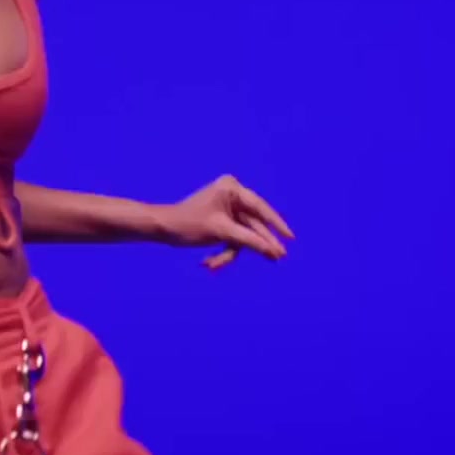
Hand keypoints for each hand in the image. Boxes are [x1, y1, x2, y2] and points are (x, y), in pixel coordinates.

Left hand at [160, 175, 294, 269]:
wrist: (163, 228)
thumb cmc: (190, 224)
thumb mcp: (223, 233)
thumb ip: (250, 241)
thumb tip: (274, 251)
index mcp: (231, 188)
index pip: (260, 208)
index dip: (277, 224)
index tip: (291, 237)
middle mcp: (231, 195)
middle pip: (252, 224)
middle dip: (255, 244)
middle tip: (277, 258)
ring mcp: (226, 208)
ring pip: (241, 235)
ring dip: (228, 253)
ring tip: (213, 265)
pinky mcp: (221, 220)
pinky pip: (231, 238)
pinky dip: (222, 252)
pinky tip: (208, 263)